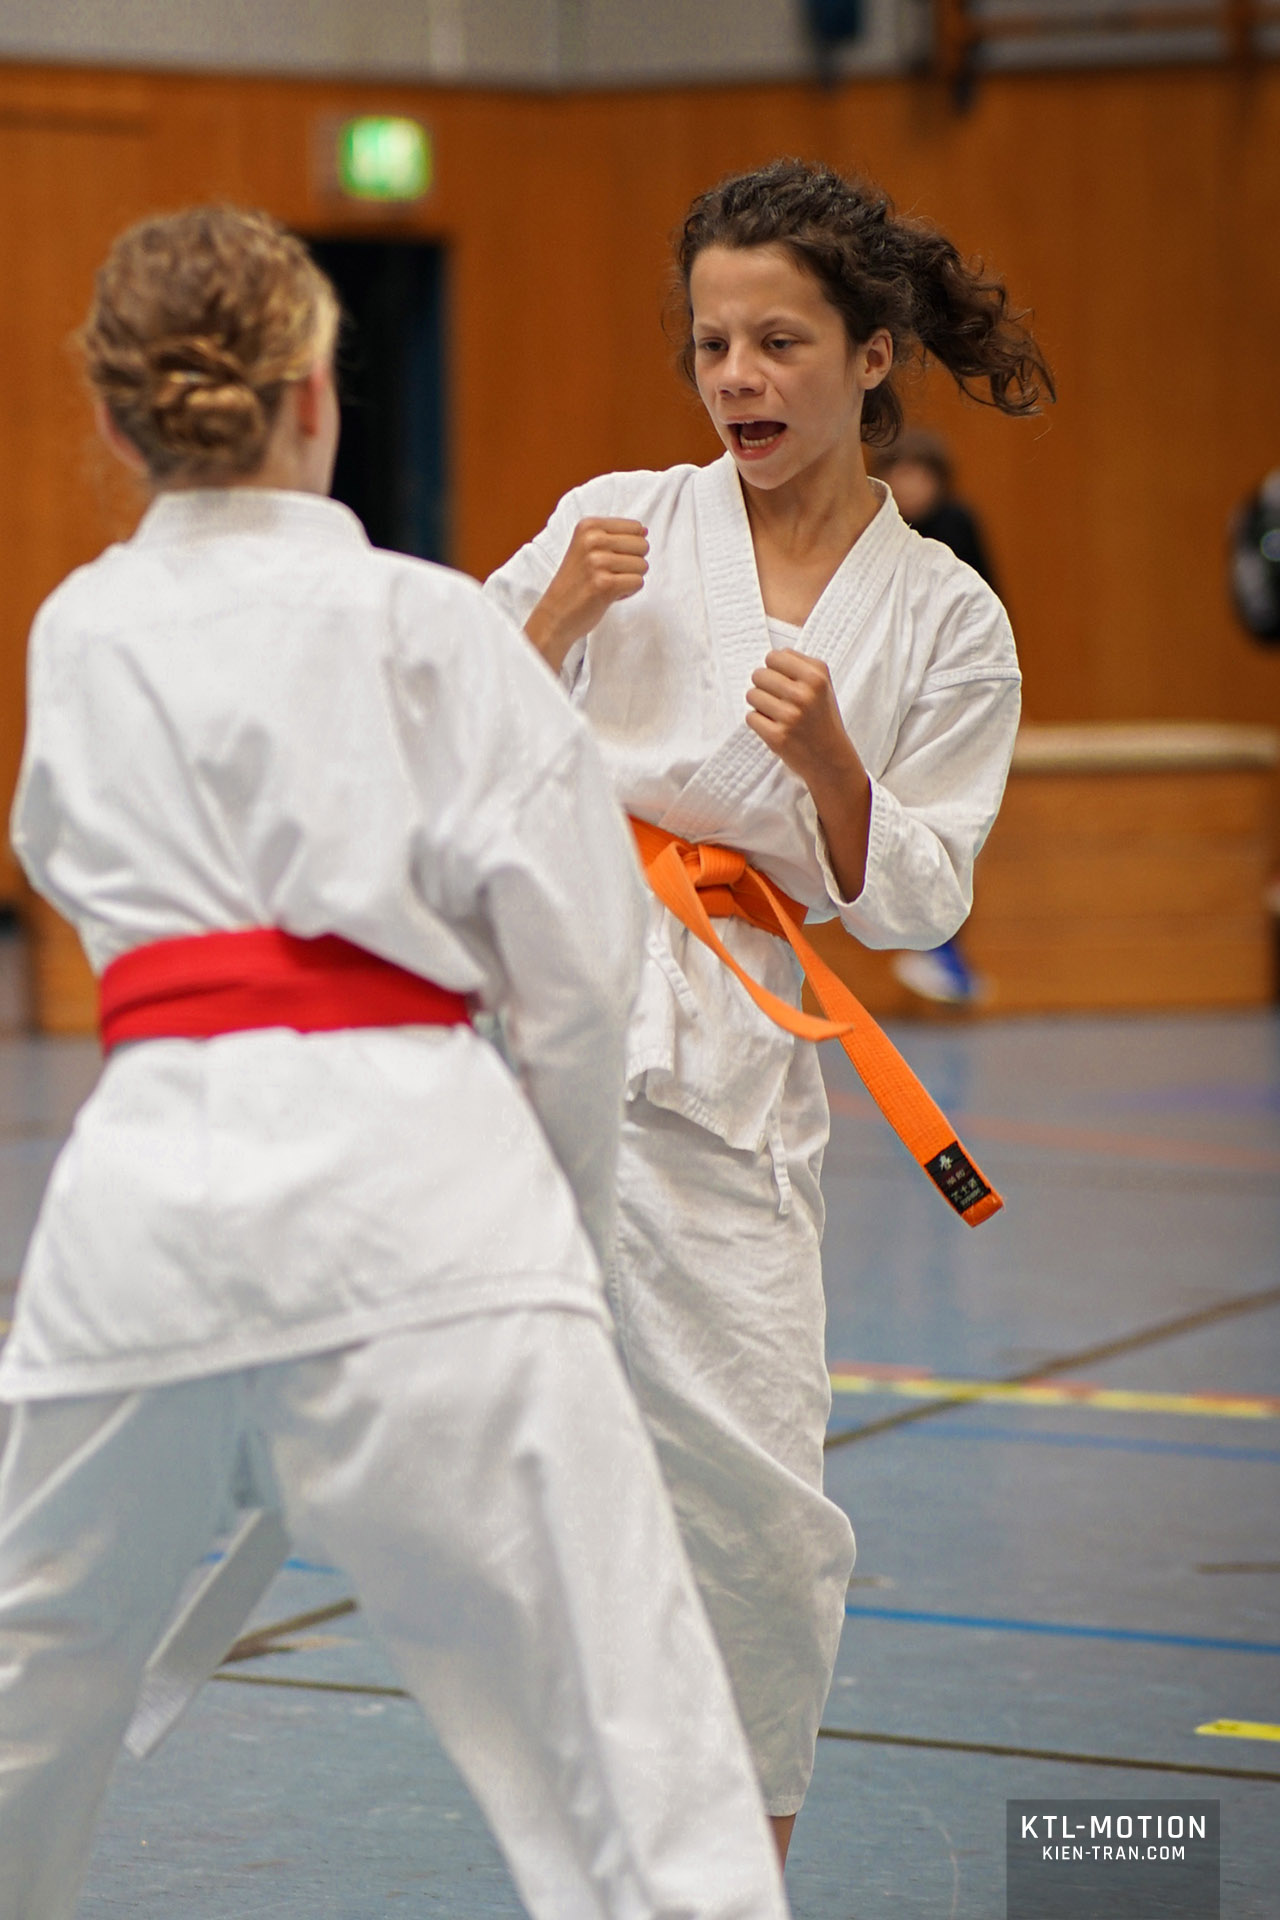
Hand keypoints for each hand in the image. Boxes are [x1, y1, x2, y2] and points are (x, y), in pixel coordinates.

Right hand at [524, 518, 647, 670]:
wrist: (555, 614)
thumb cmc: (575, 582)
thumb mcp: (588, 549)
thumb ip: (615, 537)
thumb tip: (644, 531)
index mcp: (588, 526)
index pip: (637, 528)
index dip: (629, 548)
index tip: (608, 559)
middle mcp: (592, 540)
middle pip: (642, 546)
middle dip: (632, 564)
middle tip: (609, 574)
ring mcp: (597, 562)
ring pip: (643, 565)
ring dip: (629, 579)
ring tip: (607, 584)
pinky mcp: (604, 584)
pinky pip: (638, 582)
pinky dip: (628, 592)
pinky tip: (609, 595)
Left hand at [746, 648, 859, 787]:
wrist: (830, 759)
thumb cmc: (823, 719)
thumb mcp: (823, 685)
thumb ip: (800, 665)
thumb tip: (773, 656)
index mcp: (816, 676)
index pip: (773, 656)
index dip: (773, 668)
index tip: (780, 680)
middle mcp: (804, 694)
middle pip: (758, 675)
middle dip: (763, 686)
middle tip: (777, 699)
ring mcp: (790, 716)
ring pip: (751, 695)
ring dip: (759, 705)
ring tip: (776, 713)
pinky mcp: (777, 736)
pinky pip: (750, 717)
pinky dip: (758, 722)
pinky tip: (774, 727)